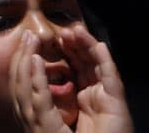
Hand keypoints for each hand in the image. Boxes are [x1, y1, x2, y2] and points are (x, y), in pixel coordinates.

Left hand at [11, 27, 129, 132]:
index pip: (69, 71)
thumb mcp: (49, 118)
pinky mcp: (117, 104)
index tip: (39, 41)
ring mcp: (105, 99)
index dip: (59, 55)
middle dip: (70, 46)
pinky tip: (98, 46)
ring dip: (86, 46)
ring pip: (96, 65)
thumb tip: (31, 66)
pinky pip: (111, 78)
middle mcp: (92, 97)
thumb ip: (41, 96)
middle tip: (58, 30)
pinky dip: (105, 61)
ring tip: (73, 30)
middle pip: (81, 65)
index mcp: (77, 101)